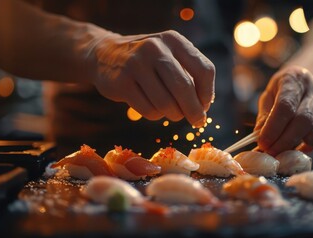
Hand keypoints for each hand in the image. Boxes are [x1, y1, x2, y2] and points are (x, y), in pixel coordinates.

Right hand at [86, 30, 214, 126]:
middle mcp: (155, 48)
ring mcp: (136, 64)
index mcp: (173, 40)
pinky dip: (155, 115)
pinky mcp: (121, 82)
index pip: (204, 69)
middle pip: (185, 88)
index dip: (207, 93)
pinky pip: (149, 111)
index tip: (204, 105)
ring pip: (167, 104)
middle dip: (194, 111)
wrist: (104, 54)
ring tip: (171, 112)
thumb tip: (203, 108)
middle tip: (197, 121)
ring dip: (174, 115)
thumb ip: (189, 76)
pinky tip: (152, 107)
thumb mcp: (169, 56)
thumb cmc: (148, 62)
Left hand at [254, 66, 312, 155]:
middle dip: (284, 140)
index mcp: (293, 78)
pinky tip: (298, 148)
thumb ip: (264, 117)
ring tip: (281, 152)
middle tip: (271, 152)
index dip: (273, 128)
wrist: (302, 82)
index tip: (263, 143)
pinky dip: (312, 144)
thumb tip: (260, 138)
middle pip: (302, 119)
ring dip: (297, 144)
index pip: (285, 106)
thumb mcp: (268, 97)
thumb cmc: (281, 91)